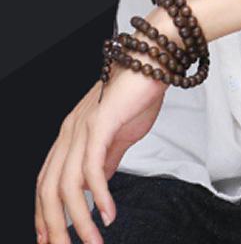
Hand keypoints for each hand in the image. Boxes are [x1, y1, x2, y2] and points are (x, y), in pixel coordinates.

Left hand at [34, 61, 166, 243]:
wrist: (154, 59)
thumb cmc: (138, 93)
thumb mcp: (119, 136)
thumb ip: (106, 161)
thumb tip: (97, 189)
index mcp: (70, 134)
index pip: (46, 181)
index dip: (42, 214)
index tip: (49, 241)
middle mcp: (69, 132)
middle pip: (49, 190)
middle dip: (54, 227)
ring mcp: (82, 127)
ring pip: (68, 186)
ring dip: (78, 220)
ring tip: (92, 242)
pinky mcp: (100, 124)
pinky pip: (93, 169)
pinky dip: (101, 197)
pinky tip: (109, 214)